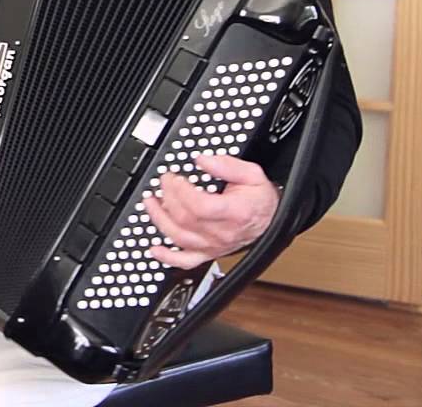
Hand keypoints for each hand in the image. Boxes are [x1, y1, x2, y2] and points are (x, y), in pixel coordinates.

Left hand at [142, 155, 279, 269]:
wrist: (271, 221)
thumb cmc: (260, 200)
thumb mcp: (252, 174)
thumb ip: (228, 165)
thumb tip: (203, 160)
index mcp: (235, 212)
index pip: (200, 206)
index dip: (181, 191)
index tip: (174, 177)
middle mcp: (222, 233)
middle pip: (185, 219)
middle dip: (168, 197)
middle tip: (164, 182)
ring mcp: (213, 245)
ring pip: (180, 237)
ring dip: (160, 220)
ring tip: (150, 203)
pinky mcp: (208, 253)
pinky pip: (185, 261)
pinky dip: (167, 257)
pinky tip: (155, 249)